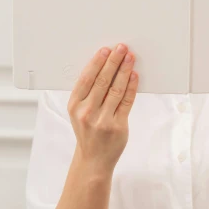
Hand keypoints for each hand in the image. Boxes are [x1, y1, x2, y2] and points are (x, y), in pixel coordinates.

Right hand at [68, 43, 138, 174]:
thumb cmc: (87, 132)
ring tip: (130, 58)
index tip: (105, 50)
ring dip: (124, 71)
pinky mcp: (118, 126)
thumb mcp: (78, 112)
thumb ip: (87, 93)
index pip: (87, 78)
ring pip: (116, 89)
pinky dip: (131, 87)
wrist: (93, 160)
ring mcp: (102, 120)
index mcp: (74, 105)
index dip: (97, 62)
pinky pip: (126, 102)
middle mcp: (86, 112)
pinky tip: (134, 76)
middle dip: (113, 62)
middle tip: (121, 48)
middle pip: (102, 81)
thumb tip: (104, 67)